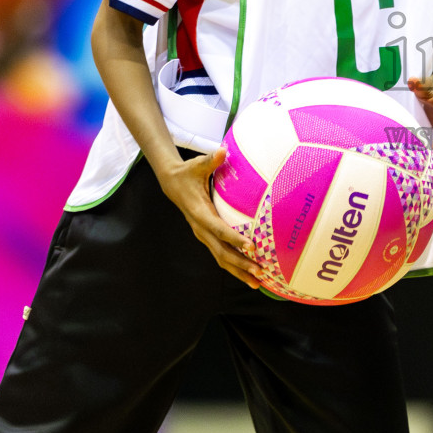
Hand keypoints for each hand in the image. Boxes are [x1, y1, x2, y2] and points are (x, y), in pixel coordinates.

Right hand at [149, 147, 262, 288]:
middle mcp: (201, 228)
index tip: (251, 246)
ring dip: (239, 271)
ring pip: (221, 258)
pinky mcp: (207, 237)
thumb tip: (223, 151)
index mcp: (200, 213)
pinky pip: (221, 255)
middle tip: (260, 271)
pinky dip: (235, 266)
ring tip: (258, 281)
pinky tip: (249, 274)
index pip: (219, 229)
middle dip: (240, 263)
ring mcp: (203, 235)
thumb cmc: (188, 173)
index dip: (234, 238)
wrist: (172, 183)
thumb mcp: (197, 165)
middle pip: (221, 251)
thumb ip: (210, 160)